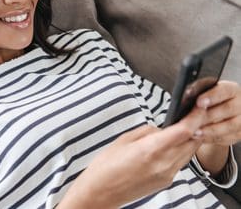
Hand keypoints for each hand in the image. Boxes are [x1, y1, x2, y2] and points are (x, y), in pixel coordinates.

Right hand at [57, 106, 206, 208]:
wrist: (101, 192)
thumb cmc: (106, 167)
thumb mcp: (123, 140)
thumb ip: (146, 131)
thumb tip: (161, 128)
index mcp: (150, 149)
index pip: (184, 131)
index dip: (195, 117)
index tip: (199, 108)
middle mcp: (163, 164)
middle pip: (192, 142)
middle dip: (195, 127)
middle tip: (191, 116)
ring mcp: (167, 175)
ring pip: (189, 153)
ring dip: (188, 140)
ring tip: (178, 130)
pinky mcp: (166, 182)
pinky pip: (180, 163)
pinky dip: (180, 152)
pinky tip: (169, 147)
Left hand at [197, 80, 240, 144]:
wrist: (218, 113)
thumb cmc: (208, 100)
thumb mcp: (205, 92)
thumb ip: (198, 92)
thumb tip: (187, 94)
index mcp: (232, 90)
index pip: (224, 90)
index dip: (211, 96)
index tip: (198, 102)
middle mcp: (240, 104)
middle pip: (227, 109)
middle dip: (208, 115)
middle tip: (192, 120)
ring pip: (229, 126)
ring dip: (210, 130)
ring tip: (194, 132)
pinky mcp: (240, 134)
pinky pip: (228, 138)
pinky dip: (212, 138)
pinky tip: (200, 138)